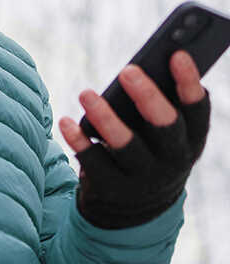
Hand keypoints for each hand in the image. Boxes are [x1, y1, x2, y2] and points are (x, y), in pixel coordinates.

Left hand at [58, 51, 210, 228]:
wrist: (135, 208)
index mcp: (192, 140)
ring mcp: (143, 178)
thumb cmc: (150, 150)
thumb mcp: (164, 134)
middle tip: (128, 71)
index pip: (197, 110)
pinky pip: (93, 162)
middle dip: (148, 97)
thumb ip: (160, 105)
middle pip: (165, 127)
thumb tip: (142, 67)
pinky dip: (79, 141)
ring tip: (86, 93)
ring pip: (125, 146)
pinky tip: (66, 122)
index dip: (189, 82)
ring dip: (105, 118)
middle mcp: (173, 161)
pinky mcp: (113, 189)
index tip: (177, 55)